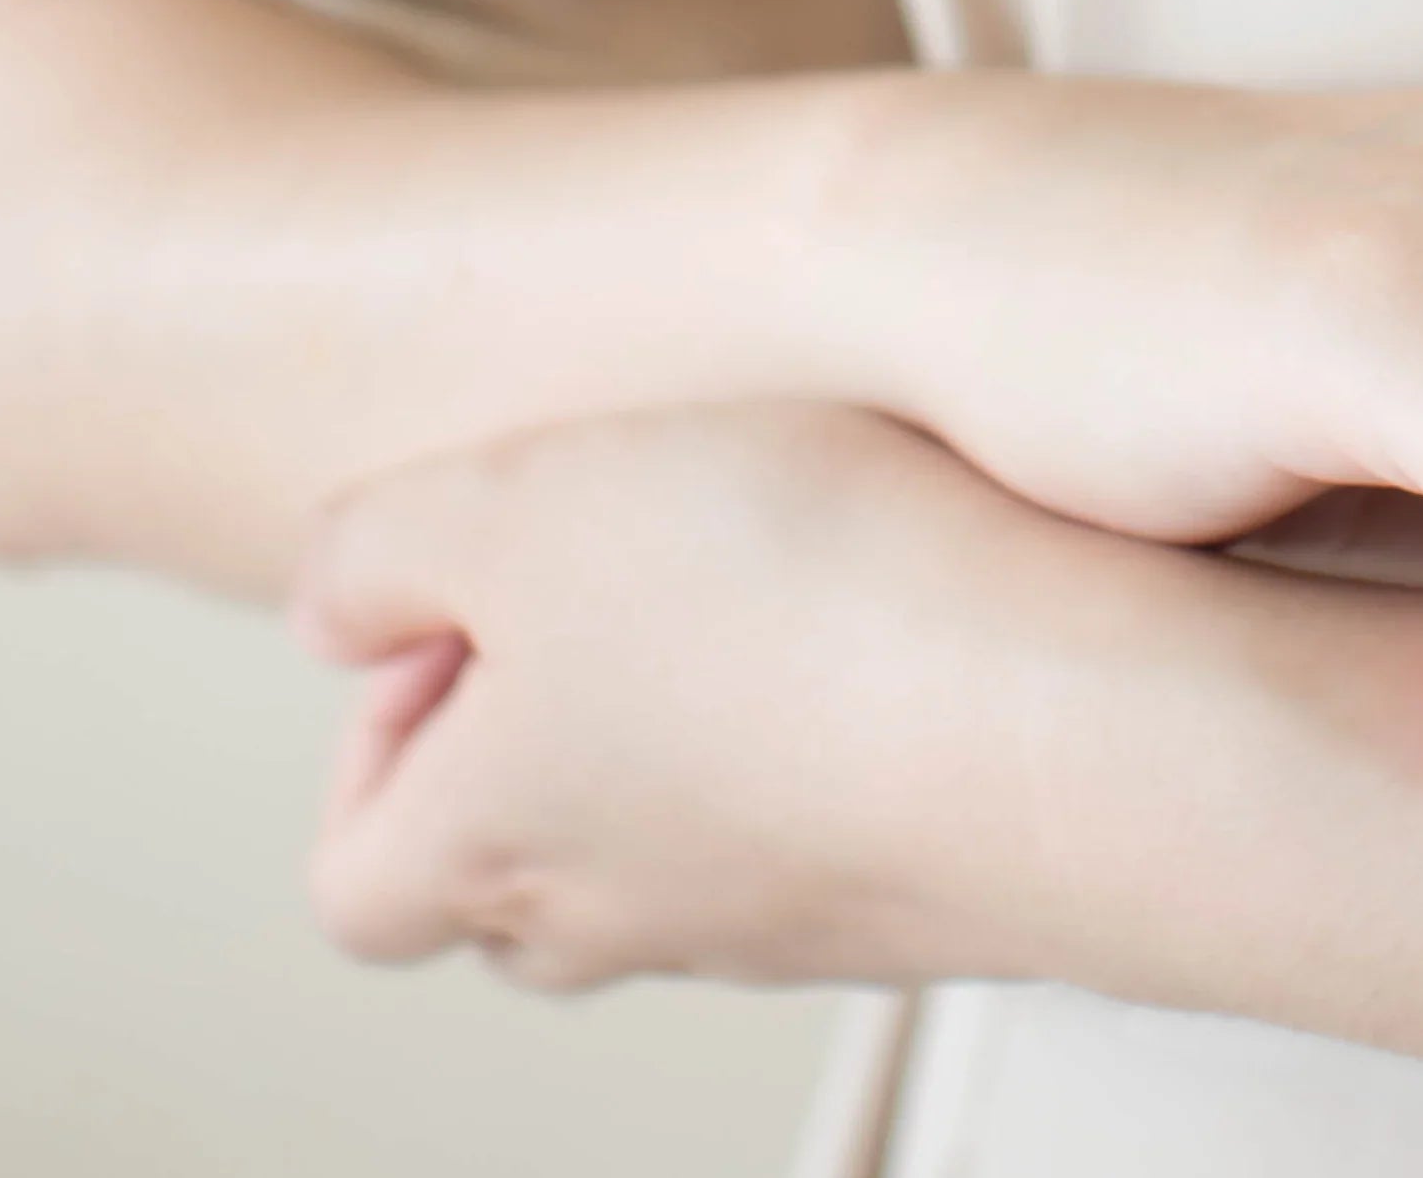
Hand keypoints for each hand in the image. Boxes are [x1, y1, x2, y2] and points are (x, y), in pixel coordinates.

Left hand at [288, 403, 1069, 992]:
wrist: (1089, 721)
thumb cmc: (801, 610)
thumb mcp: (515, 501)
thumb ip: (375, 553)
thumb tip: (333, 611)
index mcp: (493, 850)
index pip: (359, 885)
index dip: (379, 746)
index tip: (467, 605)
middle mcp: (637, 917)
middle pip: (522, 879)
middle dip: (540, 732)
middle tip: (616, 582)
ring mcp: (800, 920)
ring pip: (692, 845)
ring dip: (707, 717)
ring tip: (778, 567)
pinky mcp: (948, 887)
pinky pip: (851, 818)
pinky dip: (852, 724)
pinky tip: (907, 601)